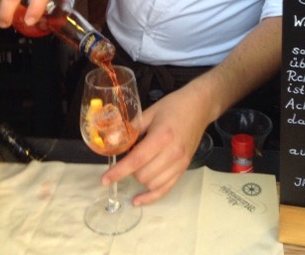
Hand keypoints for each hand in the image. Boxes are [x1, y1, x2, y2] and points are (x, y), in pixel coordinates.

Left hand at [102, 81, 212, 204]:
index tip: (104, 180)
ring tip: (138, 165)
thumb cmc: (173, 106)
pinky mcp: (184, 168)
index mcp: (161, 137)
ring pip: (152, 184)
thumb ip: (132, 128)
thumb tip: (113, 141)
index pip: (136, 160)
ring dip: (140, 179)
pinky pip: (166, 189)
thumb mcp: (150, 111)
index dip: (118, 172)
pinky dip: (151, 196)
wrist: (199, 107)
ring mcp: (180, 163)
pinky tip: (138, 199)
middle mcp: (172, 153)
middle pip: (143, 175)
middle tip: (129, 156)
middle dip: (130, 170)